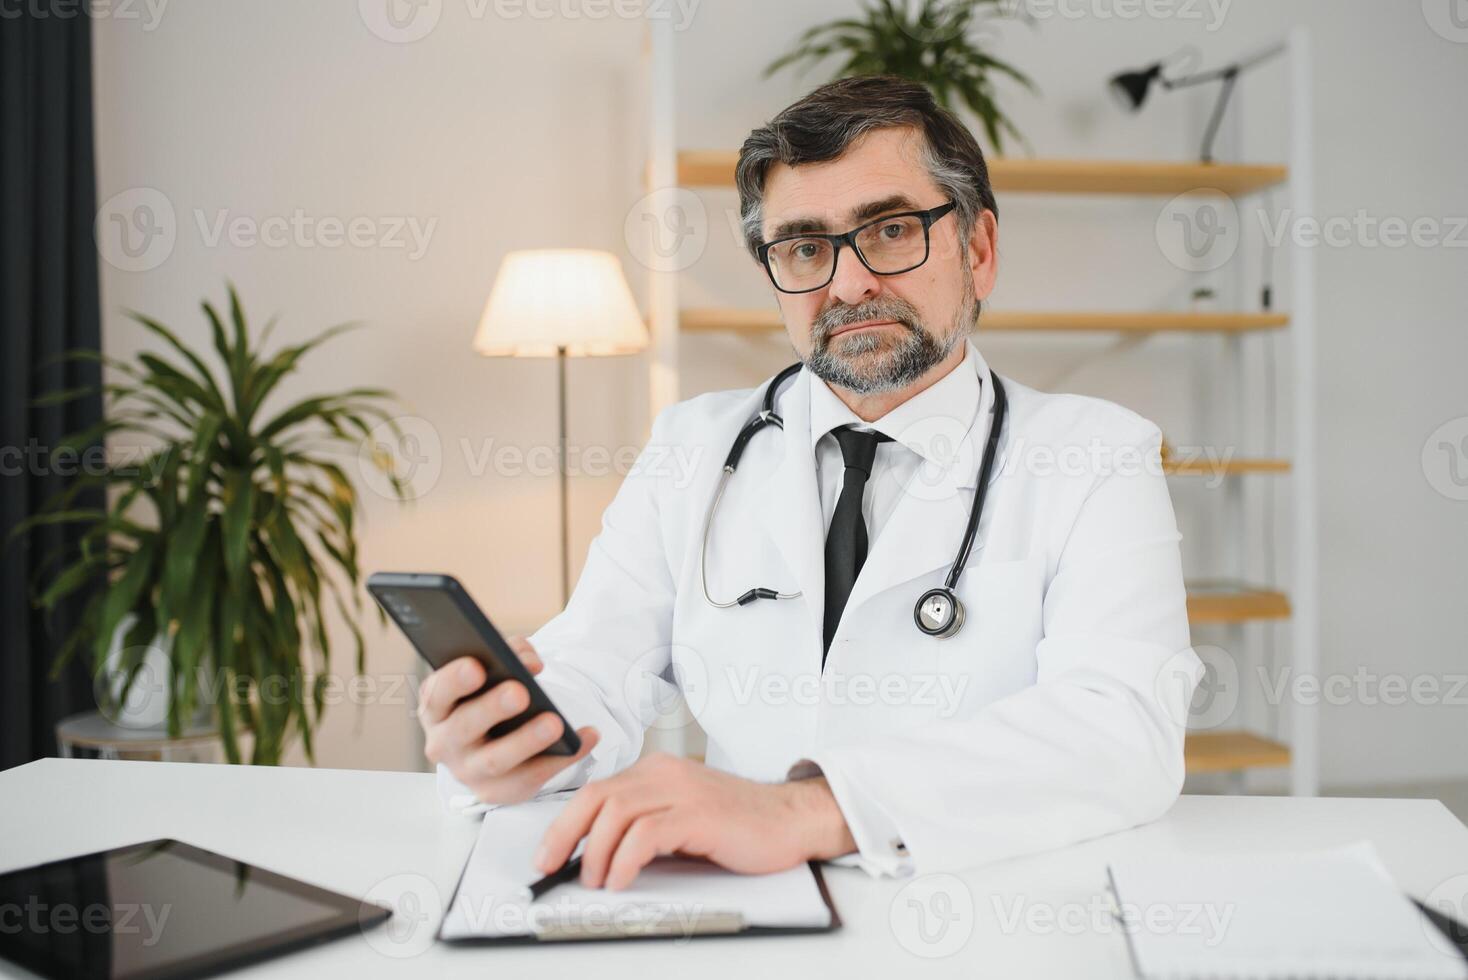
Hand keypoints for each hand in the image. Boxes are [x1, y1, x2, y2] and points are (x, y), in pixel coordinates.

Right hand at [417, 635, 597, 804]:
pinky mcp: (497, 792)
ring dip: (527, 740)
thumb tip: (530, 663)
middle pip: (465, 728)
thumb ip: (509, 655)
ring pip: (496, 760)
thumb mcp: (490, 673)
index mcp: (437, 708)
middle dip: (492, 708)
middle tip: (519, 692)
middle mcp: (445, 743)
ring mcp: (469, 772)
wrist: (490, 742)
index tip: (477, 667)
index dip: (455, 680)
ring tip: (555, 722)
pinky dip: (562, 758)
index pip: (438, 694)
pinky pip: (531, 777)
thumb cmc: (487, 698)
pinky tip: (586, 738)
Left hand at [533, 753, 856, 890]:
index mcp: (657, 770)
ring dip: (597, 853)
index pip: (596, 791)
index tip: (548, 853)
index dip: (565, 823)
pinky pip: (647, 834)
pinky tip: (621, 879)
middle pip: (598, 797)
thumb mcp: (681, 817)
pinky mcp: (699, 814)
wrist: (790, 819)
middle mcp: (665, 773)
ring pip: (617, 813)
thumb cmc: (738, 825)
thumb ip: (645, 824)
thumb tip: (598, 855)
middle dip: (566, 835)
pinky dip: (625, 859)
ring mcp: (682, 791)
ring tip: (595, 881)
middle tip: (552, 867)